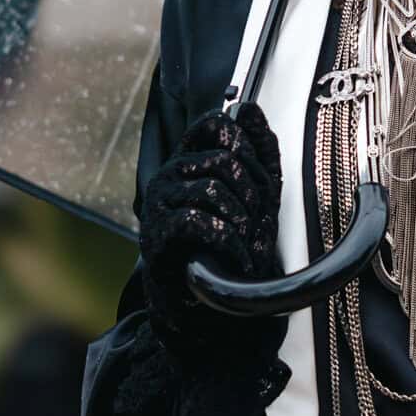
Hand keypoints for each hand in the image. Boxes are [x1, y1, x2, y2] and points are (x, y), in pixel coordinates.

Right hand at [139, 101, 283, 351]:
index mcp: (191, 161)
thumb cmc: (228, 249)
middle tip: (257, 227)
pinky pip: (199, 221)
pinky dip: (227, 244)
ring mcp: (159, 204)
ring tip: (245, 248)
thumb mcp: (254, 198)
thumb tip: (251, 110)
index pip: (215, 123)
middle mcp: (169, 175)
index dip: (244, 144)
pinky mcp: (156, 236)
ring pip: (212, 190)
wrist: (203, 305)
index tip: (259, 182)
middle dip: (253, 197)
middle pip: (224, 161)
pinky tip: (234, 261)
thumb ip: (257, 155)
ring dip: (242, 224)